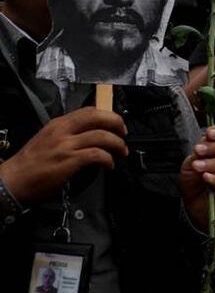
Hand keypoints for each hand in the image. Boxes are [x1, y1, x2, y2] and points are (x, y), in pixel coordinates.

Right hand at [0, 108, 127, 205]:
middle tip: (124, 135)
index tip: (116, 125)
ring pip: (102, 136)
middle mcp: (63, 131)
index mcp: (58, 124)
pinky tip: (109, 165)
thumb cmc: (29, 164)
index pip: (89, 111)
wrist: (12, 181)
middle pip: (99, 117)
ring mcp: (66, 145)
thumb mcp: (47, 140)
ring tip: (120, 153)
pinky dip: (108, 159)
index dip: (108, 116)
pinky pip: (97, 154)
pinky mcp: (69, 160)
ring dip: (117, 145)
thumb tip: (90, 136)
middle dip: (117, 124)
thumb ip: (67, 135)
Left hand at [180, 126, 214, 230]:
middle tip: (198, 150)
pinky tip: (207, 177)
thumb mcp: (191, 166)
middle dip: (213, 149)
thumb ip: (197, 155)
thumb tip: (202, 144)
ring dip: (213, 164)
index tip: (209, 133)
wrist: (198, 209)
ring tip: (198, 166)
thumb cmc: (197, 185)